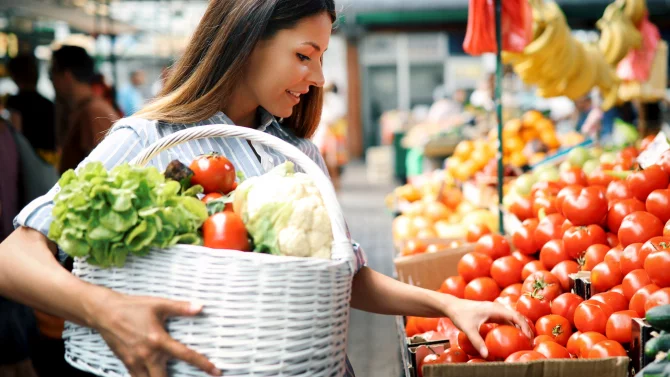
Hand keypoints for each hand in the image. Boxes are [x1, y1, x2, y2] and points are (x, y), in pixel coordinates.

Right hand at [92, 291, 220, 376]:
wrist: (104, 312)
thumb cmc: (132, 307)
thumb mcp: (159, 304)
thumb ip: (181, 308)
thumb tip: (200, 307)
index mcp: (158, 340)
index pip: (186, 355)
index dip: (203, 364)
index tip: (216, 371)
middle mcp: (147, 354)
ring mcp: (135, 361)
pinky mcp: (127, 363)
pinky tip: (152, 375)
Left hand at [444, 297, 532, 358]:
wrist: (452, 306)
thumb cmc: (460, 315)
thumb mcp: (468, 329)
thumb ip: (477, 341)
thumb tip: (486, 355)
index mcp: (494, 309)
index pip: (514, 315)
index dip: (523, 325)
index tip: (528, 336)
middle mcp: (496, 307)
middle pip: (515, 315)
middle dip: (524, 326)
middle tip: (530, 339)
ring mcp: (494, 309)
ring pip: (511, 316)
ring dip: (519, 326)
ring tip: (525, 338)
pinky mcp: (491, 312)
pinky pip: (505, 318)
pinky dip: (511, 325)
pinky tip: (512, 334)